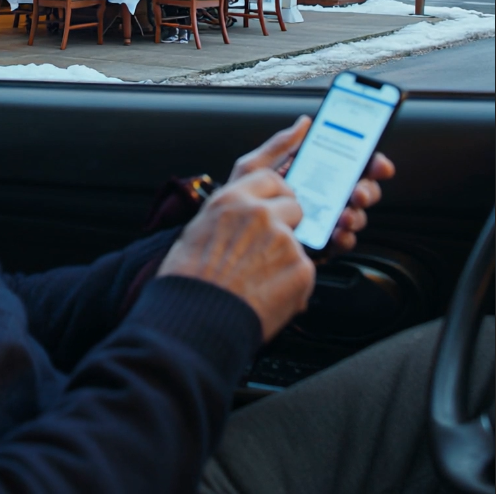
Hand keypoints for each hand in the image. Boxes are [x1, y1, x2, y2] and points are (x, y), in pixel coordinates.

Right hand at [157, 170, 314, 340]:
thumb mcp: (198, 230)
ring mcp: (283, 240)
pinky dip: (292, 281)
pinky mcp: (300, 268)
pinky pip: (304, 269)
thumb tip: (238, 217)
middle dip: (288, 222)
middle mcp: (259, 214)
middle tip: (270, 244)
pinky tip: (268, 293)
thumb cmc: (190, 279)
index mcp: (231, 200)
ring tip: (260, 278)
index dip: (277, 191)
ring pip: (298, 241)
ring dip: (286, 255)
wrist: (199, 318)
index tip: (279, 198)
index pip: (269, 179)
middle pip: (293, 205)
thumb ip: (227, 216)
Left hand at [228, 116, 392, 254]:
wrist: (224, 234)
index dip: (370, 162)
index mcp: (312, 174)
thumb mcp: (255, 167)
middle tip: (358, 191)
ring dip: (357, 214)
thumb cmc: (239, 198)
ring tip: (346, 214)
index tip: (377, 162)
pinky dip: (345, 238)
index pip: (350, 165)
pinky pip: (341, 242)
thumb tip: (304, 121)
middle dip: (367, 190)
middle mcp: (323, 197)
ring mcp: (323, 220)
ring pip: (355, 216)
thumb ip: (280, 146)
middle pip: (360, 190)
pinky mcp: (318, 243)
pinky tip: (337, 232)